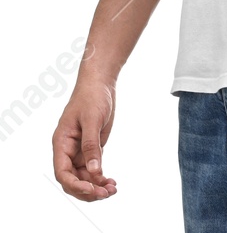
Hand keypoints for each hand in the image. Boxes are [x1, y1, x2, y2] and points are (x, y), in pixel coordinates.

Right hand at [52, 76, 118, 201]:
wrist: (100, 84)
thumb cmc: (92, 98)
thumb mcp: (92, 120)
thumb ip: (92, 146)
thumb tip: (94, 171)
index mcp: (61, 143)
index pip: (62, 172)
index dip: (75, 185)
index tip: (92, 190)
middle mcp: (68, 150)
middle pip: (72, 179)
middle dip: (87, 190)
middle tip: (107, 194)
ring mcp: (79, 151)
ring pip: (83, 177)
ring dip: (96, 186)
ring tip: (112, 190)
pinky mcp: (91, 149)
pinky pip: (92, 169)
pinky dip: (100, 178)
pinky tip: (112, 183)